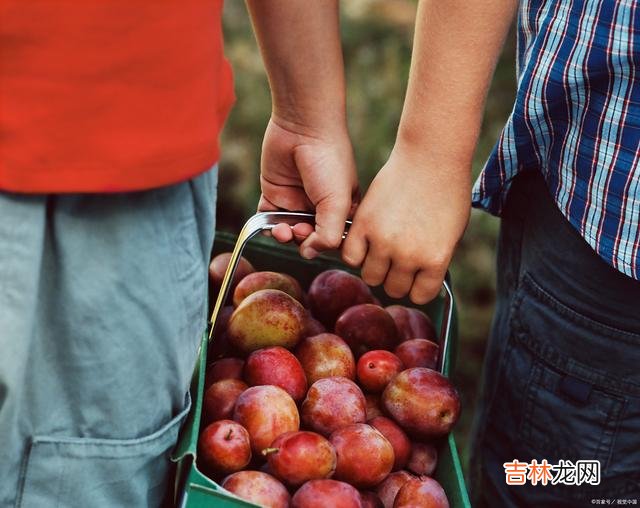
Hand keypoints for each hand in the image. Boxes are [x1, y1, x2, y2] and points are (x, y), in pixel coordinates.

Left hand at [258, 114, 358, 257]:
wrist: (302, 127)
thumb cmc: (329, 161)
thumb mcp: (337, 202)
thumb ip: (328, 234)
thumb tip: (309, 254)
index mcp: (342, 209)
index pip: (333, 240)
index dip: (324, 246)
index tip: (319, 241)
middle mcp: (320, 207)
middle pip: (309, 239)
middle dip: (303, 240)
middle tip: (300, 230)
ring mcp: (297, 201)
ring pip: (288, 232)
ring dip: (284, 236)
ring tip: (283, 230)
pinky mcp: (275, 194)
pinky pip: (269, 219)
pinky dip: (268, 226)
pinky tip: (272, 226)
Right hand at [342, 147, 469, 303]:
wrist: (431, 157)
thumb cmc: (447, 192)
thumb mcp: (452, 234)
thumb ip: (433, 260)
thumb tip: (416, 280)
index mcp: (436, 260)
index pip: (420, 295)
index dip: (417, 286)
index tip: (415, 275)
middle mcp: (409, 256)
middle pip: (393, 288)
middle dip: (396, 277)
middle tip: (397, 259)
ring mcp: (384, 240)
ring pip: (371, 276)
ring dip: (375, 266)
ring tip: (381, 248)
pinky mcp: (364, 224)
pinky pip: (350, 256)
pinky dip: (356, 253)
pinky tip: (365, 241)